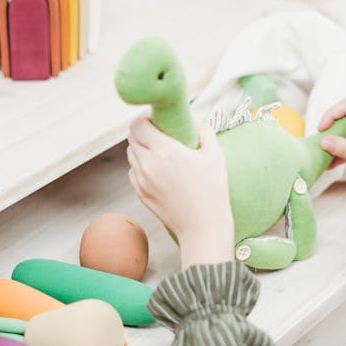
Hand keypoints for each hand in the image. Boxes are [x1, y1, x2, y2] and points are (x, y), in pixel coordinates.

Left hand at [126, 115, 234, 269]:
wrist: (202, 226)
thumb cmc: (212, 191)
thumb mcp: (215, 156)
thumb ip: (205, 132)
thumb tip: (198, 123)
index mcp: (164, 150)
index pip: (138, 125)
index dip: (145, 119)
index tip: (155, 120)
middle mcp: (148, 163)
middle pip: (132, 138)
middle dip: (143, 133)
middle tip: (159, 134)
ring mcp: (142, 180)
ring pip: (131, 155)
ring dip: (141, 149)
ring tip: (159, 154)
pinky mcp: (140, 194)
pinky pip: (133, 173)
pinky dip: (141, 167)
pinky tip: (158, 171)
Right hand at [318, 99, 345, 190]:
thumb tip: (324, 142)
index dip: (332, 114)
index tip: (321, 129)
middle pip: (343, 120)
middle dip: (329, 131)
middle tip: (318, 144)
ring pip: (343, 136)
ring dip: (331, 145)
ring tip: (321, 156)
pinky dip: (337, 156)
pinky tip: (328, 165)